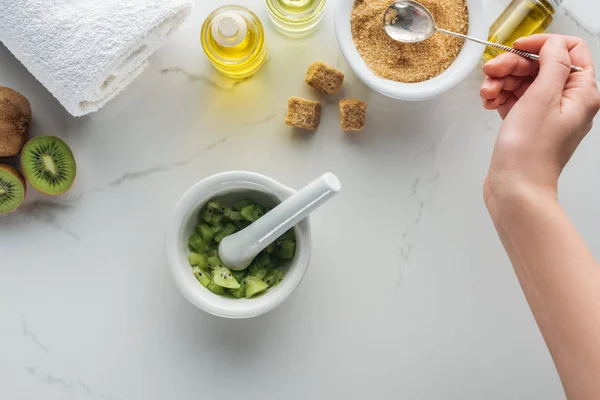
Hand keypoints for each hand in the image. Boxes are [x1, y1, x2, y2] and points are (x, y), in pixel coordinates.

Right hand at [479, 34, 599, 212]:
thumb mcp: (543, 97)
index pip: (569, 51)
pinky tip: (489, 103)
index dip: (542, 44)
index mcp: (582, 93)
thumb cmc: (530, 153)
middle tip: (492, 72)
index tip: (517, 47)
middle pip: (540, 66)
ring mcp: (547, 115)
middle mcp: (567, 102)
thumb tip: (553, 44)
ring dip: (502, 82)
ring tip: (488, 94)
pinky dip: (500, 97)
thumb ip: (552, 63)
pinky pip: (514, 100)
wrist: (516, 190)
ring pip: (523, 83)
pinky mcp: (528, 126)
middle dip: (513, 66)